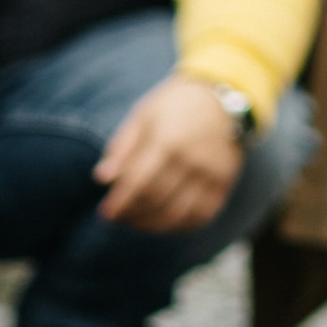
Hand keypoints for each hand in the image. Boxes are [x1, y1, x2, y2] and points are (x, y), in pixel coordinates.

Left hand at [97, 73, 245, 233]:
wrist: (222, 99)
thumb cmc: (174, 106)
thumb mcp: (143, 116)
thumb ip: (122, 148)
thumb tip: (102, 179)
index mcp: (168, 140)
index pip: (138, 182)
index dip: (120, 202)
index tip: (106, 213)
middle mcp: (192, 160)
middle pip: (156, 201)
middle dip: (132, 215)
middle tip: (118, 218)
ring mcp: (212, 174)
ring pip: (178, 215)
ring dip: (152, 225)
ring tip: (136, 222)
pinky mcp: (225, 184)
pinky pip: (200, 217)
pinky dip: (179, 226)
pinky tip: (163, 222)